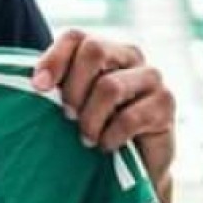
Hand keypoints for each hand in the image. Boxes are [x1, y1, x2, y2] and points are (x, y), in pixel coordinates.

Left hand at [31, 29, 175, 202]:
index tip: (38, 88)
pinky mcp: (165, 104)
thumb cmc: (95, 128)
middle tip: (68, 116)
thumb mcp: (72, 104)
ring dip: (90, 119)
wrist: (133, 166)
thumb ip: (57, 86)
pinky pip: (130, 117)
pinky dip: (110, 136)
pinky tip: (106, 146)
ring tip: (86, 138)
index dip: (54, 59)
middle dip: (73, 88)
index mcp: (103, 49)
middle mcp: (129, 55)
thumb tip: (36, 83)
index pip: (75, 36)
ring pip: (110, 86)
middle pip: (94, 50)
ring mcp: (152, 77)